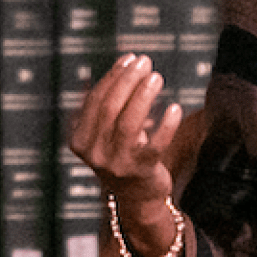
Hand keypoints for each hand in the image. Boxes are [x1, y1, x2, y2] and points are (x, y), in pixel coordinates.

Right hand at [71, 53, 182, 198]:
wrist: (137, 197)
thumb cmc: (124, 154)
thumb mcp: (107, 132)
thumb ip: (111, 103)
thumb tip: (126, 62)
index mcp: (80, 140)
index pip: (95, 101)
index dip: (112, 77)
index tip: (129, 58)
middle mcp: (94, 153)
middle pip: (110, 108)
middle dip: (128, 81)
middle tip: (145, 62)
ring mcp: (117, 164)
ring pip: (129, 123)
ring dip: (143, 96)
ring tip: (157, 77)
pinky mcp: (141, 172)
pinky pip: (155, 145)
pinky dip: (166, 125)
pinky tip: (175, 108)